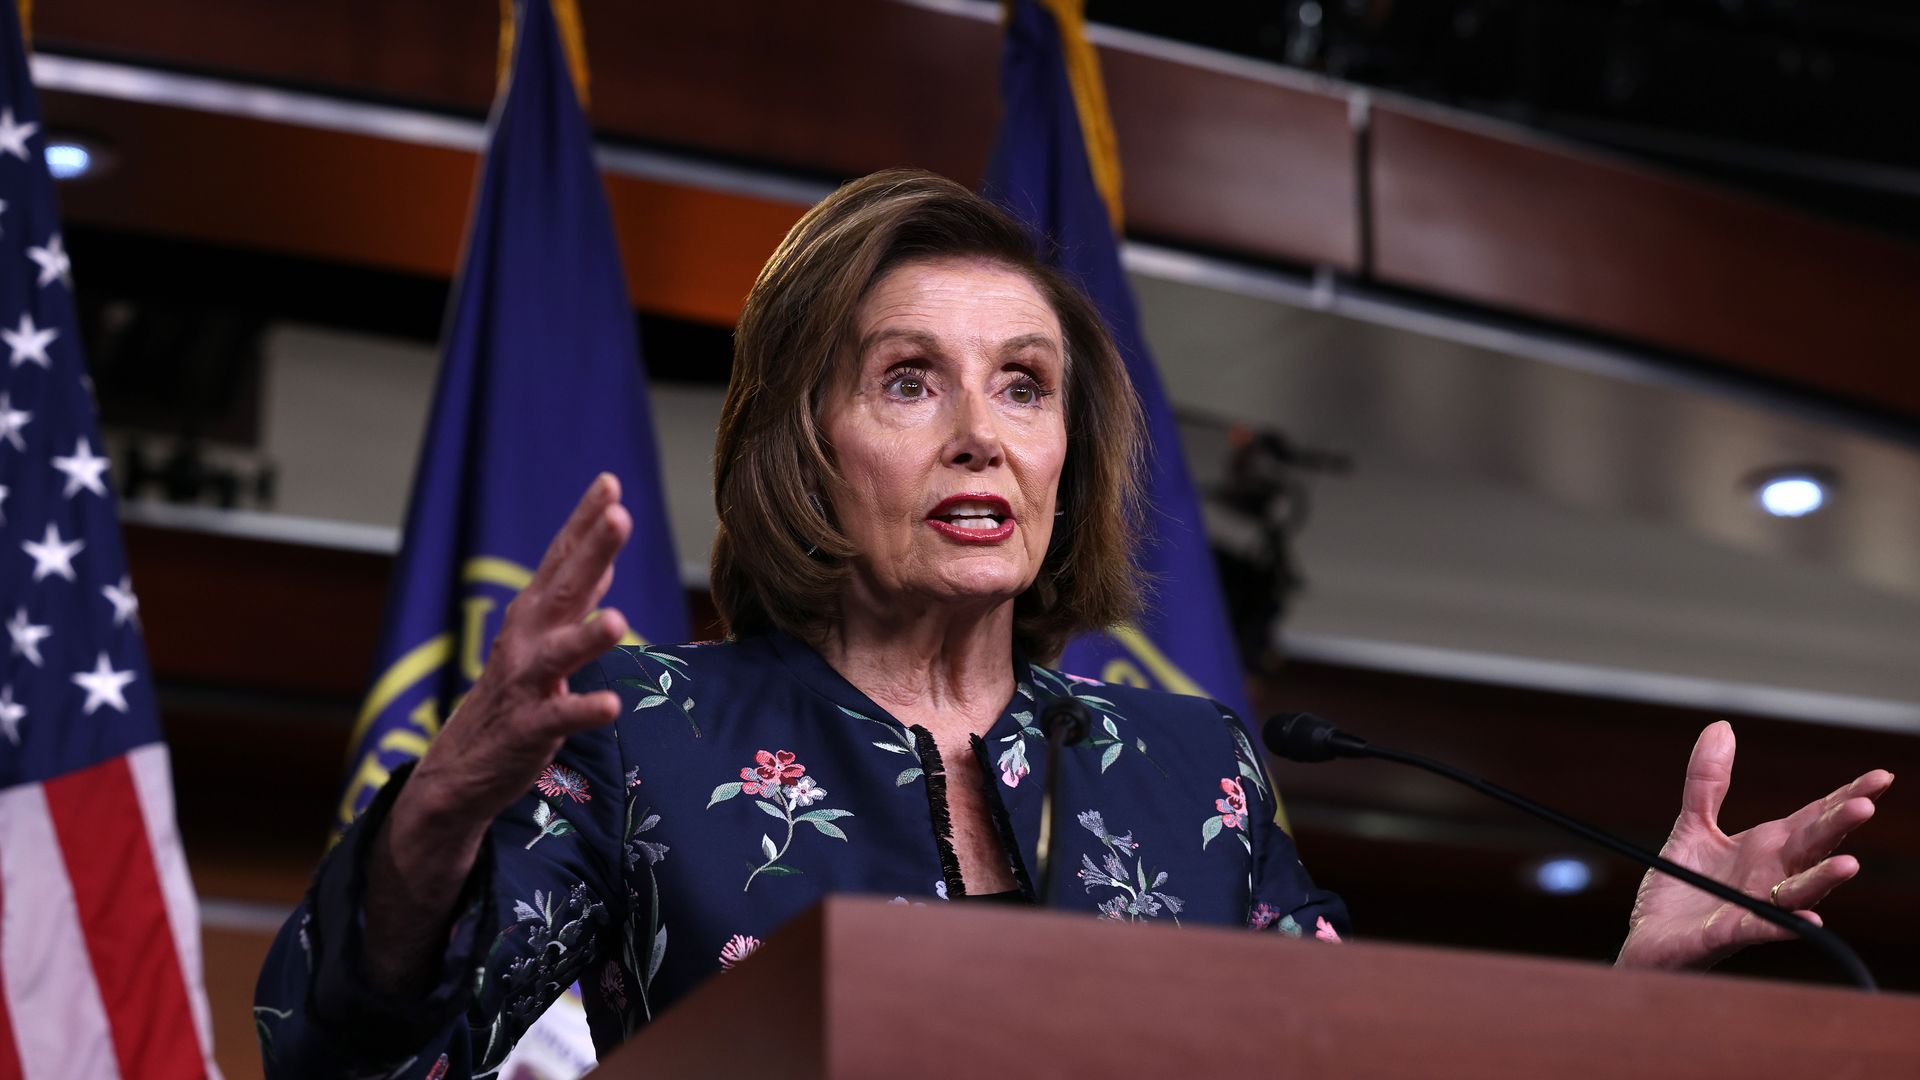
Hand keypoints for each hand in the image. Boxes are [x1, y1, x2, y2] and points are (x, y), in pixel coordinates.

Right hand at [364, 474, 630, 991]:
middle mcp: (526, 641)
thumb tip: (605, 566)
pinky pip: (558, 718)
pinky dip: (582, 710)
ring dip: (587, 635)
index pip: (562, 560)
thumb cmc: (513, 699)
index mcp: (533, 617)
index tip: (610, 482)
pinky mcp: (528, 730)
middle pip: (562, 589)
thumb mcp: (542, 644)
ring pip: (558, 654)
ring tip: (619, 619)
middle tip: (620, 516)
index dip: (584, 522)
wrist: (461, 772)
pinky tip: (610, 705)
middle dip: (592, 552)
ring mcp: (525, 684)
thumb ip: (573, 605)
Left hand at [1615, 720, 1891, 969]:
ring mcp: (1753, 907)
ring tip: (1848, 864)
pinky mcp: (1727, 933)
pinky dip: (1781, 924)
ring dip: (1823, 879)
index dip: (1846, 798)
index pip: (1815, 819)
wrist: (1649, 939)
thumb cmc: (1681, 889)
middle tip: (1866, 807)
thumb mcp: (1692, 825)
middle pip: (1812, 848)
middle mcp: (1770, 877)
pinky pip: (1759, 928)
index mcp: (1767, 849)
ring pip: (1798, 892)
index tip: (1880, 778)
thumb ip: (1707, 781)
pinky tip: (1806, 918)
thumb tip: (1721, 727)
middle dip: (1838, 828)